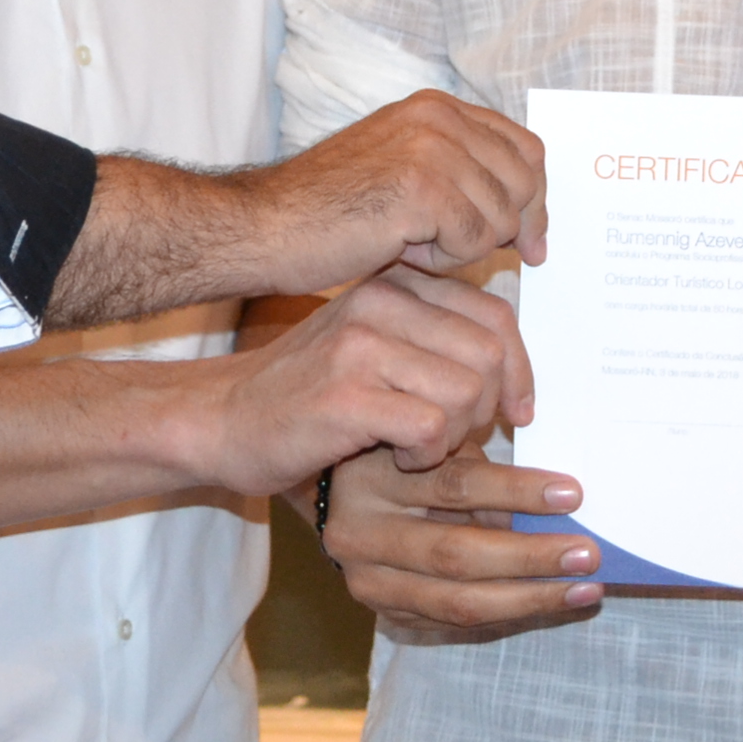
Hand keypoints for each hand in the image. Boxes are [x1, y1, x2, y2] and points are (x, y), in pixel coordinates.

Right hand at [187, 270, 532, 495]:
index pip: (494, 313)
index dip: (518, 369)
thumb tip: (516, 373)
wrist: (224, 419)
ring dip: (457, 435)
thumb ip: (438, 339)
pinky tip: (399, 458)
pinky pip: (433, 426)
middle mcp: (381, 301)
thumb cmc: (308, 392)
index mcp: (396, 283)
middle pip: (489, 354)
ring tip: (421, 447)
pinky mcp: (348, 393)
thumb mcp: (376, 344)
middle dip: (487, 409)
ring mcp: (362, 344)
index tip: (516, 410)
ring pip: (468, 390)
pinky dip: (428, 455)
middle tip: (455, 437)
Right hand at [246, 93, 548, 285]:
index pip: (525, 148)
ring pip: (502, 217)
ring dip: (464, 246)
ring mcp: (431, 148)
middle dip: (506, 228)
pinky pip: (474, 241)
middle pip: (524, 182)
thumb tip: (528, 215)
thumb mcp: (402, 170)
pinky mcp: (423, 188)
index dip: (533, 199)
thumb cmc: (328, 212)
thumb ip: (459, 173)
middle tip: (457, 251)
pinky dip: (443, 260)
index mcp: (437, 107)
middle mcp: (439, 117)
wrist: (265, 227)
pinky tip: (400, 248)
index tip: (530, 243)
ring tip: (410, 242)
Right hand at [300, 442, 602, 633]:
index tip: (572, 495)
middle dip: (531, 557)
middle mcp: (359, 534)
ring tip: (583, 590)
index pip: (455, 486)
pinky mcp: (381, 612)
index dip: (517, 492)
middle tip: (588, 555)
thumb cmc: (396, 455)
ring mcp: (365, 581)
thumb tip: (554, 507)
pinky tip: (547, 603)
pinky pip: (451, 621)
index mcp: (372, 477)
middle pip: (456, 554)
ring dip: (529, 597)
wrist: (330, 492)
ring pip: (456, 601)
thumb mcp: (429, 445)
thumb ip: (477, 471)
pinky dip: (505, 614)